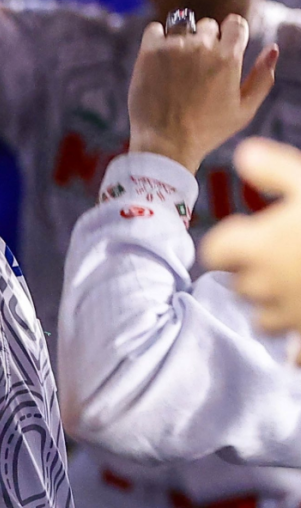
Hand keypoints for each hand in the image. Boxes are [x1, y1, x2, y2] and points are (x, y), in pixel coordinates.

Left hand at [127, 14, 276, 173]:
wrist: (164, 144)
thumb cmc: (206, 131)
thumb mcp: (244, 110)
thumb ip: (263, 77)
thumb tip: (273, 48)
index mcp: (229, 58)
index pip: (235, 24)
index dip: (231, 34)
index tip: (222, 47)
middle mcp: (202, 47)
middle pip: (207, 26)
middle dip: (205, 42)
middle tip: (196, 69)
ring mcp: (174, 48)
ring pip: (182, 28)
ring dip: (181, 42)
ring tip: (176, 69)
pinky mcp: (149, 52)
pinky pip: (154, 30)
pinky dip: (156, 39)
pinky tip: (158, 59)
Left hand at [201, 138, 300, 335]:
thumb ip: (273, 170)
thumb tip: (243, 155)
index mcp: (257, 249)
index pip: (214, 253)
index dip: (229, 243)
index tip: (251, 231)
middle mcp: (266, 287)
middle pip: (238, 286)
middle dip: (251, 272)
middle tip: (279, 255)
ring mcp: (292, 317)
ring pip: (262, 320)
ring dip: (271, 306)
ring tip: (296, 285)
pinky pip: (295, 353)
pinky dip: (297, 346)